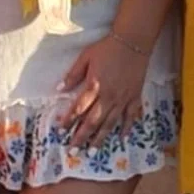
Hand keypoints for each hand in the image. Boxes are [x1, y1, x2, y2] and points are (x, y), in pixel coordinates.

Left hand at [59, 33, 150, 149]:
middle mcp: (108, 96)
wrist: (132, 42)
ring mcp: (123, 98)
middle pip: (93, 120)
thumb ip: (73, 75)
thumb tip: (58, 89)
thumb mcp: (85, 57)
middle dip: (81, 137)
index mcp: (94, 85)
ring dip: (100, 138)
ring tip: (92, 152)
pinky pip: (130, 116)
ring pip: (110, 123)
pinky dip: (126, 128)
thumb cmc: (107, 48)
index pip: (79, 107)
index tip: (61, 131)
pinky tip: (122, 138)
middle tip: (73, 151)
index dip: (69, 120)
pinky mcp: (135, 97)